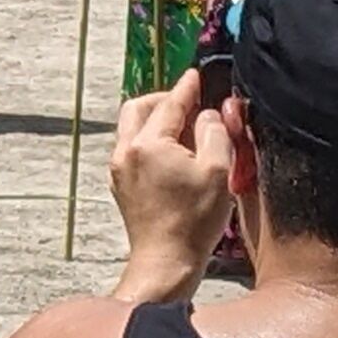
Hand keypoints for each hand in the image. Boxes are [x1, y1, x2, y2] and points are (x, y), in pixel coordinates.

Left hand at [104, 71, 235, 298]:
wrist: (166, 261)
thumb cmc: (194, 221)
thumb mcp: (217, 170)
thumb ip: (214, 132)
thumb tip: (207, 115)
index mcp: (147, 144)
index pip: (169, 104)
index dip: (186, 88)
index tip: (195, 76)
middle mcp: (126, 152)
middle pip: (139, 108)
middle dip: (164, 100)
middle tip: (189, 102)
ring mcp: (119, 170)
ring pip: (133, 128)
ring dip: (156, 121)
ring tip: (185, 130)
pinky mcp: (121, 186)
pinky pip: (133, 149)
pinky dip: (150, 141)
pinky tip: (173, 154)